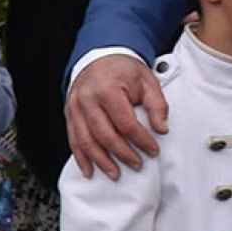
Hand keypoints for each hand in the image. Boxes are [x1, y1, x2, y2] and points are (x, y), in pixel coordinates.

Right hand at [65, 53, 168, 179]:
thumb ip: (156, 105)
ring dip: (101, 161)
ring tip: (115, 174)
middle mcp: (87, 100)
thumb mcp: (146, 81)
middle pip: (104, 135)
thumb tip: (161, 129)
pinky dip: (81, 158)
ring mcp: (75, 108)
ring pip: (86, 141)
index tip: (153, 150)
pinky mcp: (69, 115)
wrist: (99, 57)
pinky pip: (73, 140)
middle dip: (122, 154)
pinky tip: (89, 170)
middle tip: (136, 164)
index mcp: (108, 90)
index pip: (125, 123)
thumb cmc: (123, 70)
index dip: (141, 140)